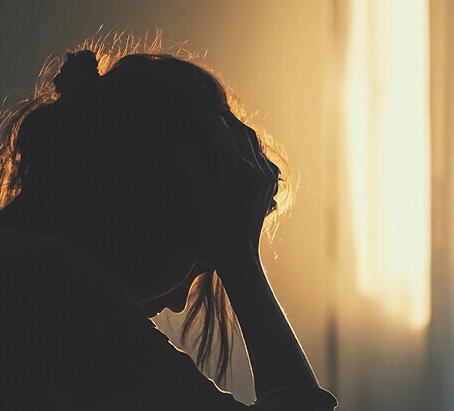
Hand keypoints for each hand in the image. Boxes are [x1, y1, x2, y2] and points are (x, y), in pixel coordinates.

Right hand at [178, 113, 280, 273]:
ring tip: (225, 126)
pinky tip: (239, 148)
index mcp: (237, 170)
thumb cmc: (215, 228)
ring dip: (238, 133)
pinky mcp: (269, 184)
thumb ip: (195, 169)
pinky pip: (259, 157)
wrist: (238, 253)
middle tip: (213, 114)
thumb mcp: (201, 198)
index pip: (224, 136)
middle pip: (241, 135)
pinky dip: (248, 148)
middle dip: (226, 123)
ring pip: (253, 144)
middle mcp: (255, 170)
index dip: (212, 123)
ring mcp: (265, 177)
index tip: (202, 113)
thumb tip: (184, 147)